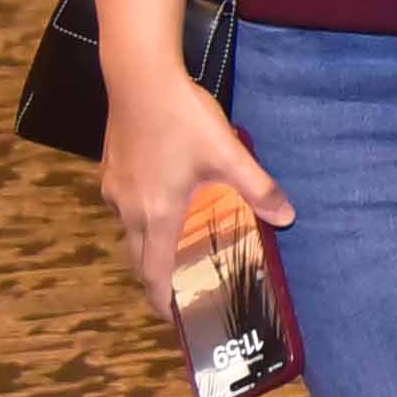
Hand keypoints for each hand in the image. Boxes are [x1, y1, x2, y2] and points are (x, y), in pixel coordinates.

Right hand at [97, 71, 293, 321]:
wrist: (138, 78)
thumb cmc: (182, 117)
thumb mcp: (229, 153)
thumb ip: (258, 187)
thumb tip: (286, 216)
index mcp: (157, 215)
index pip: (155, 274)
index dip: (164, 300)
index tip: (176, 318)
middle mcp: (128, 210)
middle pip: (139, 259)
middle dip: (158, 279)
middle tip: (181, 290)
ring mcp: (115, 190)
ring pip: (131, 232)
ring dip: (151, 247)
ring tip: (178, 249)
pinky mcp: (110, 172)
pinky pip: (125, 208)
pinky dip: (143, 219)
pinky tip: (165, 203)